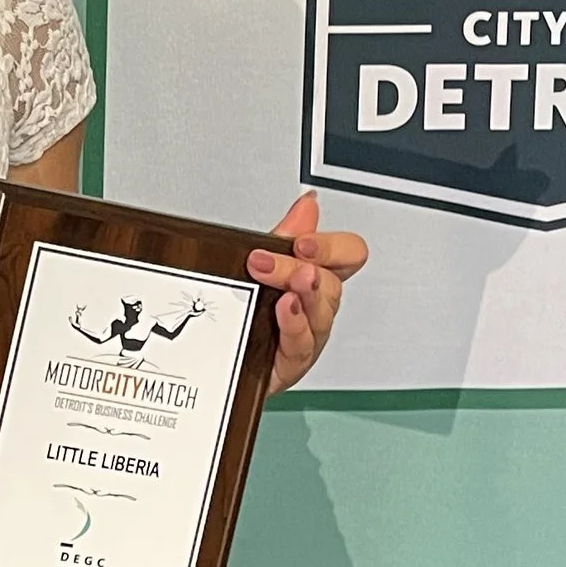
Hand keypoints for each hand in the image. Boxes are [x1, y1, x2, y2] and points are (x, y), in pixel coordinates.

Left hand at [248, 192, 366, 393]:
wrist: (217, 358)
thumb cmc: (246, 314)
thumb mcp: (258, 266)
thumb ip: (285, 236)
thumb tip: (308, 203)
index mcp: (315, 279)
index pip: (349, 255)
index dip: (333, 247)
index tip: (304, 242)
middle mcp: (316, 308)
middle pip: (331, 282)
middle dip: (300, 266)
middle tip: (266, 260)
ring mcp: (307, 336)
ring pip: (321, 313)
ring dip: (303, 291)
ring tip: (289, 281)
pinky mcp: (291, 363)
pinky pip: (303, 344)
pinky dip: (295, 323)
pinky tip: (285, 309)